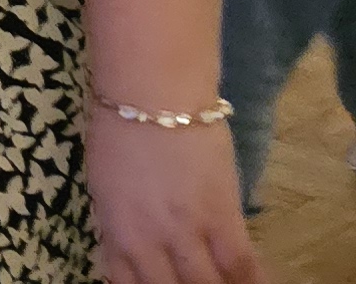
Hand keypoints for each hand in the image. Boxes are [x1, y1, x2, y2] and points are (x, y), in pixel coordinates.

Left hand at [84, 113, 258, 283]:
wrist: (152, 92)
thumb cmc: (119, 128)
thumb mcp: (104, 185)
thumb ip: (116, 225)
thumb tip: (123, 253)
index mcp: (116, 233)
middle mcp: (148, 242)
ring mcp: (186, 232)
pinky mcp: (222, 215)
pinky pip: (239, 263)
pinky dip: (251, 281)